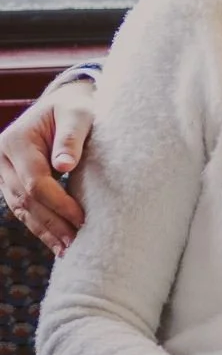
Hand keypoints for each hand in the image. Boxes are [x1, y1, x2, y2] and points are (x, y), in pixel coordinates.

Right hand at [0, 80, 95, 255]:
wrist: (65, 104)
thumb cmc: (75, 108)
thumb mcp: (78, 114)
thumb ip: (72, 137)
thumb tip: (64, 165)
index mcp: (16, 141)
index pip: (35, 181)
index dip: (58, 203)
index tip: (81, 218)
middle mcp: (3, 157)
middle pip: (25, 199)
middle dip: (51, 223)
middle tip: (76, 243)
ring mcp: (4, 171)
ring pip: (21, 208)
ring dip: (44, 231)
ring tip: (68, 250)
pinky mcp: (12, 181)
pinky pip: (24, 208)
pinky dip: (40, 226)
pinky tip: (57, 243)